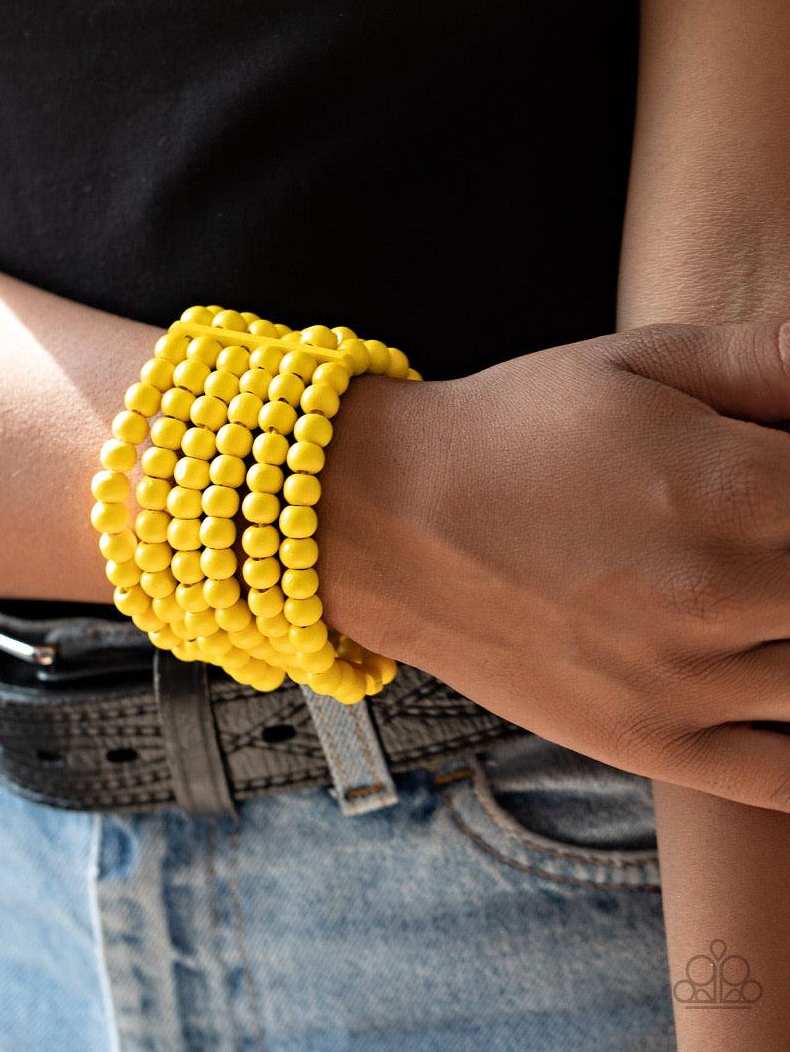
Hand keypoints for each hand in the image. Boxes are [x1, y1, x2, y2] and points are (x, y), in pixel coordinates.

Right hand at [319, 318, 789, 811]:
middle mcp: (725, 595)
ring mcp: (690, 683)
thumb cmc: (514, 428)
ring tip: (758, 593)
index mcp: (737, 489)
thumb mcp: (640, 361)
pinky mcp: (653, 744)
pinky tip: (776, 684)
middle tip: (769, 537)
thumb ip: (768, 360)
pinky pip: (785, 778)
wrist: (388, 516)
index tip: (787, 483)